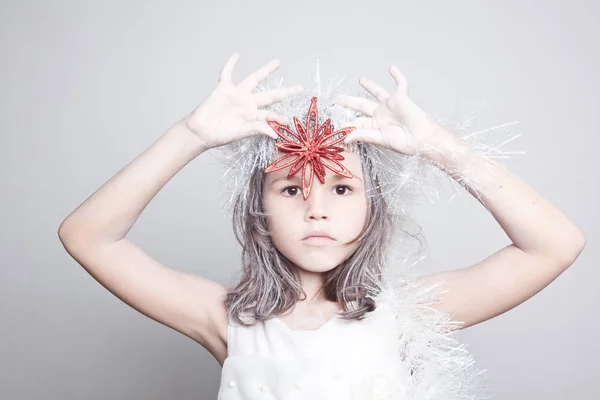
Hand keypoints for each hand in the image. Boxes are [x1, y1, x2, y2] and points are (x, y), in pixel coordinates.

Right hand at [182, 52, 302, 149]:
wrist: (201, 131)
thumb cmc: (220, 135)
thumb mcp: (240, 133)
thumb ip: (257, 129)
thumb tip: (274, 133)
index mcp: (253, 116)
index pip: (270, 115)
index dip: (278, 118)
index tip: (286, 121)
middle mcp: (248, 104)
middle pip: (270, 96)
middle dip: (285, 92)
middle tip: (299, 88)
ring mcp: (237, 95)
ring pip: (254, 79)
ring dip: (265, 71)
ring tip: (277, 63)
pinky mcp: (224, 88)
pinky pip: (228, 73)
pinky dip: (231, 64)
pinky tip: (236, 55)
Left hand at [335, 66, 442, 155]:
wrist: (421, 139)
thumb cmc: (404, 142)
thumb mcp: (379, 139)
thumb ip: (362, 136)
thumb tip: (344, 138)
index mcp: (375, 126)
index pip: (356, 123)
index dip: (346, 123)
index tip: (334, 124)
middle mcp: (381, 114)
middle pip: (361, 105)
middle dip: (349, 102)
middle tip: (337, 98)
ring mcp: (390, 105)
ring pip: (377, 92)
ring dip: (369, 85)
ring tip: (361, 79)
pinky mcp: (401, 98)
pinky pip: (400, 84)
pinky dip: (397, 76)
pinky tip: (392, 69)